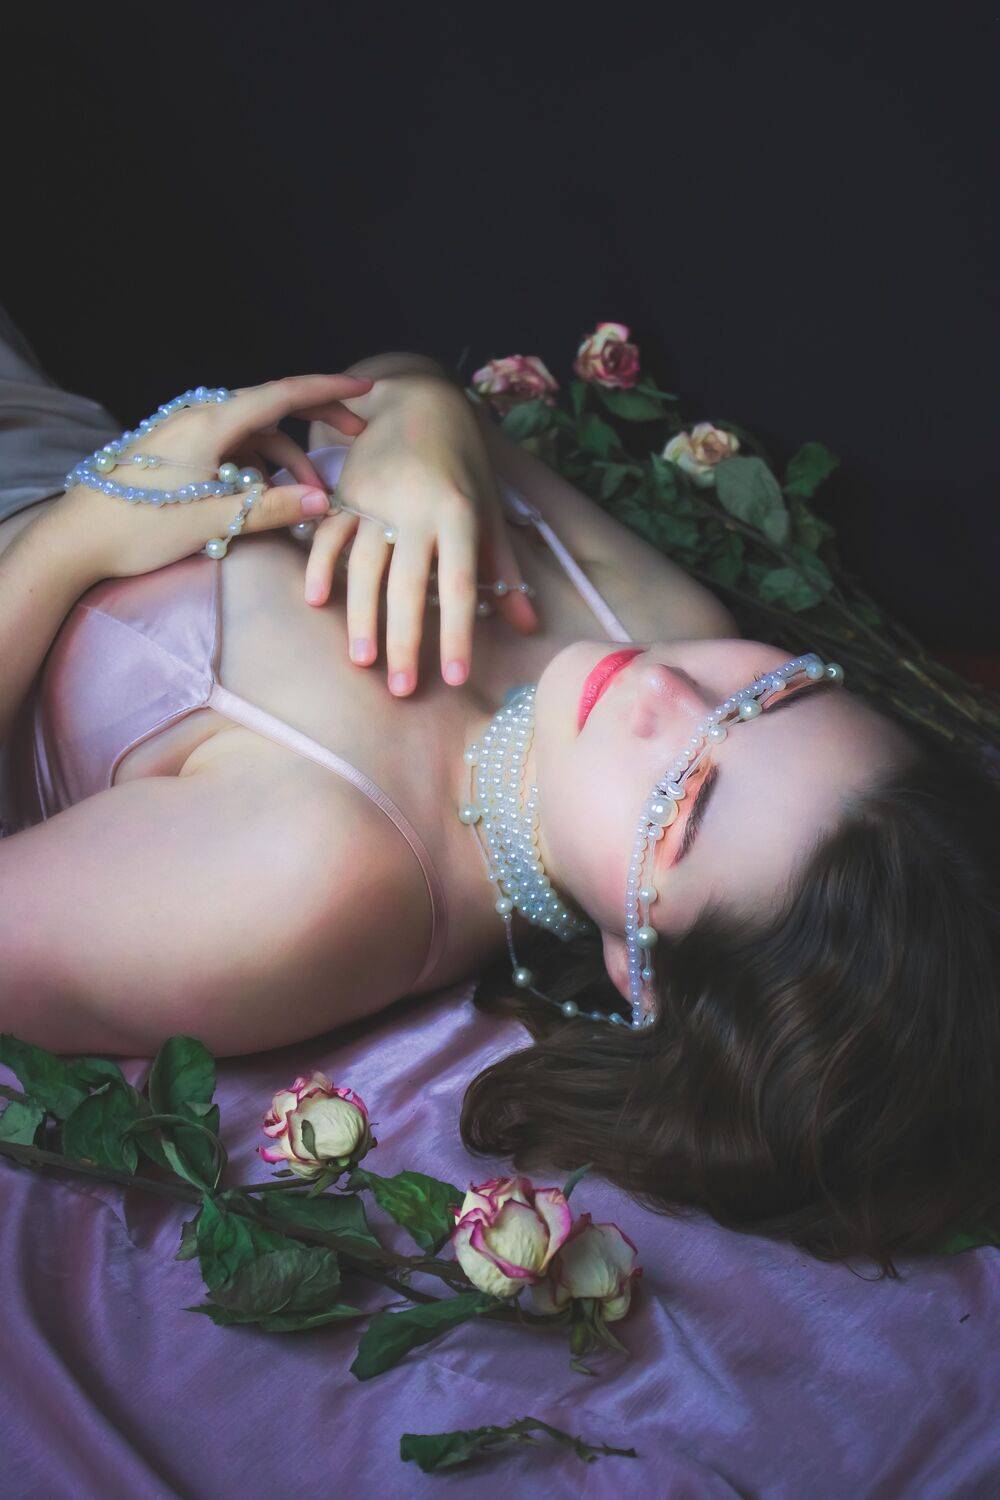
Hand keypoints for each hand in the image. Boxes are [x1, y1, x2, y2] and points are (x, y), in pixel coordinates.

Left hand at [55, 374, 373, 580]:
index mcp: (210, 422)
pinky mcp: (175, 456)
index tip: (364, 387)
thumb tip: (323, 503)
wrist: (75, 539)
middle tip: (352, 440)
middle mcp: (197, 418)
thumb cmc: (139, 527)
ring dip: (283, 464)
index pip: (280, 395)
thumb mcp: (214, 520)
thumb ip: (272, 509)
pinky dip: (255, 471)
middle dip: (312, 428)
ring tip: (307, 500)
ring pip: (249, 439)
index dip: (327, 389)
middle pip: (269, 414)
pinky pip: (228, 453)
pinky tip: (265, 500)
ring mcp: (184, 436)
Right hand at [298, 374, 539, 695]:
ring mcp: (374, 499)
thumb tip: (529, 625)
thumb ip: (505, 570)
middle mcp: (415, 508)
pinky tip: (316, 602)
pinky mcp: (343, 491)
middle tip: (402, 689)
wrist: (418, 400)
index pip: (459, 584)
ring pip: (362, 566)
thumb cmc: (463, 465)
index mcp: (459, 514)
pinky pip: (328, 535)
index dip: (458, 634)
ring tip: (363, 661)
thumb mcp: (490, 513)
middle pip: (407, 584)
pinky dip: (318, 566)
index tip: (456, 678)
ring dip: (360, 617)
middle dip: (405, 640)